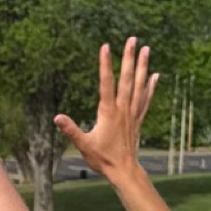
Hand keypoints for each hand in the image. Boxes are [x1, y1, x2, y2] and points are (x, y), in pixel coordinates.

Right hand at [54, 39, 157, 179]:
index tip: (105, 47)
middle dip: (129, 58)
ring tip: (146, 49)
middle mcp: (123, 109)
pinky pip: (145, 98)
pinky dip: (150, 86)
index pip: (106, 83)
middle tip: (133, 39)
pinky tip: (154, 75)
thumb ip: (71, 130)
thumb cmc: (103, 159)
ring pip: (139, 85)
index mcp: (108, 112)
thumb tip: (57, 117)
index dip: (105, 64)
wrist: (124, 170)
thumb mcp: (84, 145)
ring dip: (142, 66)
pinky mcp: (138, 119)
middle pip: (127, 78)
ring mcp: (132, 113)